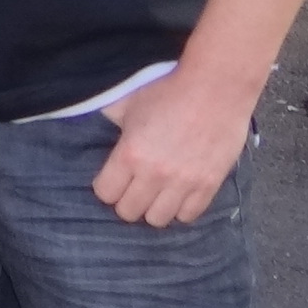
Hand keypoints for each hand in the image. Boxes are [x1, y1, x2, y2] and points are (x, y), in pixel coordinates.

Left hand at [93, 69, 253, 225]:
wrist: (215, 88)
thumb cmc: (167, 89)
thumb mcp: (127, 101)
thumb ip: (109, 119)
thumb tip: (92, 122)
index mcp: (130, 154)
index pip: (106, 193)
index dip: (105, 187)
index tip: (111, 179)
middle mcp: (155, 175)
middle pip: (129, 212)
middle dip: (126, 201)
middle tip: (132, 188)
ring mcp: (184, 183)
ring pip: (158, 219)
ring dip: (152, 208)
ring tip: (154, 194)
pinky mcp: (209, 185)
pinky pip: (189, 216)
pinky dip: (180, 209)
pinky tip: (177, 196)